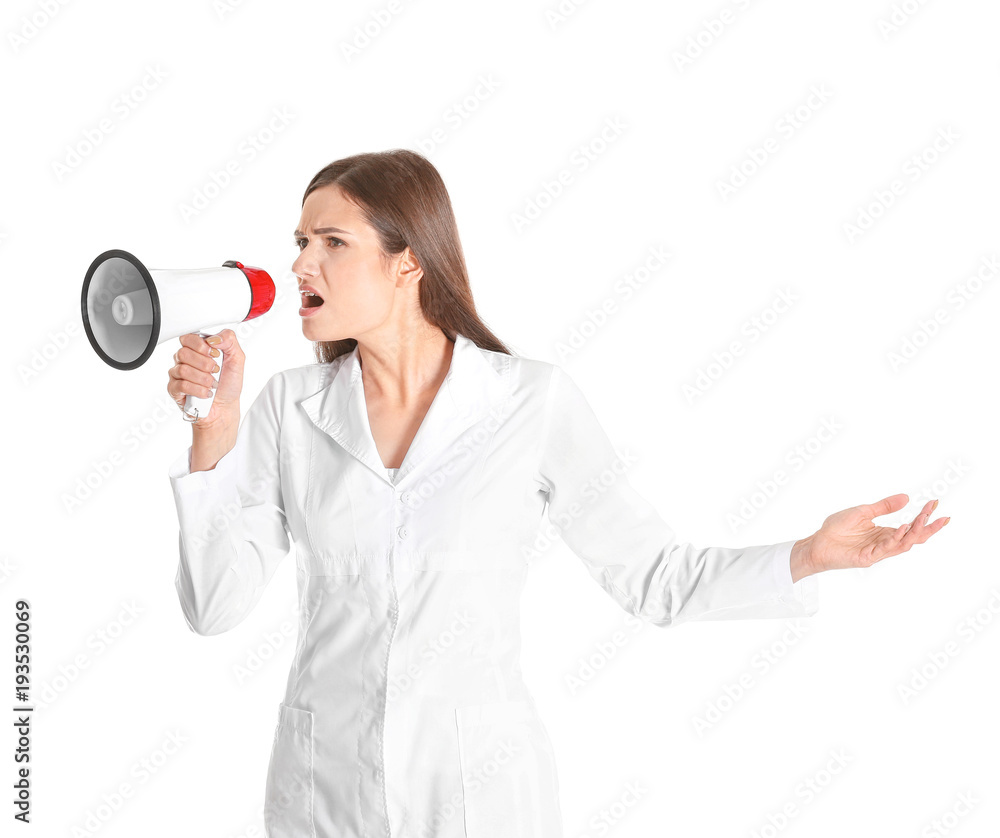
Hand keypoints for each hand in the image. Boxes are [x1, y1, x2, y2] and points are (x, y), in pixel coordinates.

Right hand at [166, 328, 244, 429]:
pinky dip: (199, 390)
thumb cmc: (229, 383)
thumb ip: (229, 341)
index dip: (201, 345)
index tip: (215, 354)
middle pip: (183, 352)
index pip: (188, 337)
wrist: (225, 407)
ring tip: (213, 384)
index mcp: (197, 349)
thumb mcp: (237, 359)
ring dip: (204, 379)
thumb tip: (213, 338)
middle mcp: (185, 360)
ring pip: (183, 369)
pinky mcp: (174, 389)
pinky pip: (182, 385)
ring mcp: (177, 374)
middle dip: (205, 364)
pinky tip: (206, 393)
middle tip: (215, 371)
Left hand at [797, 493, 950, 574]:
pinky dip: (895, 538)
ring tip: (923, 518)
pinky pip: (885, 549)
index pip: (911, 527)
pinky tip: (902, 528)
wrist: (817, 542)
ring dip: (914, 532)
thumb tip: (906, 497)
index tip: (935, 503)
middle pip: (913, 538)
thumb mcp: (862, 512)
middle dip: (928, 527)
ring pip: (903, 544)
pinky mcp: (867, 558)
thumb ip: (883, 507)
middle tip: (942, 516)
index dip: (924, 517)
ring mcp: (877, 552)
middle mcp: (884, 543)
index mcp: (884, 533)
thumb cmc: (836, 529)